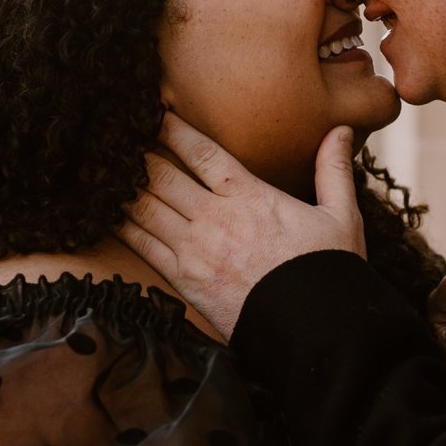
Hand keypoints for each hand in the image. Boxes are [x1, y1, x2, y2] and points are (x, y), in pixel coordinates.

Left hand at [118, 112, 364, 338]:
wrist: (314, 332)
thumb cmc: (328, 273)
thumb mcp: (341, 216)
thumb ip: (333, 170)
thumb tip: (342, 130)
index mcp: (251, 196)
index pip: (202, 152)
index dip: (173, 129)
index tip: (154, 113)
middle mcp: (216, 217)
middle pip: (163, 174)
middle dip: (138, 154)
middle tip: (117, 137)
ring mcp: (195, 249)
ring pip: (145, 206)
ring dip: (123, 185)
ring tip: (102, 169)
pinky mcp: (184, 280)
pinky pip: (142, 245)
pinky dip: (122, 225)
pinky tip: (106, 212)